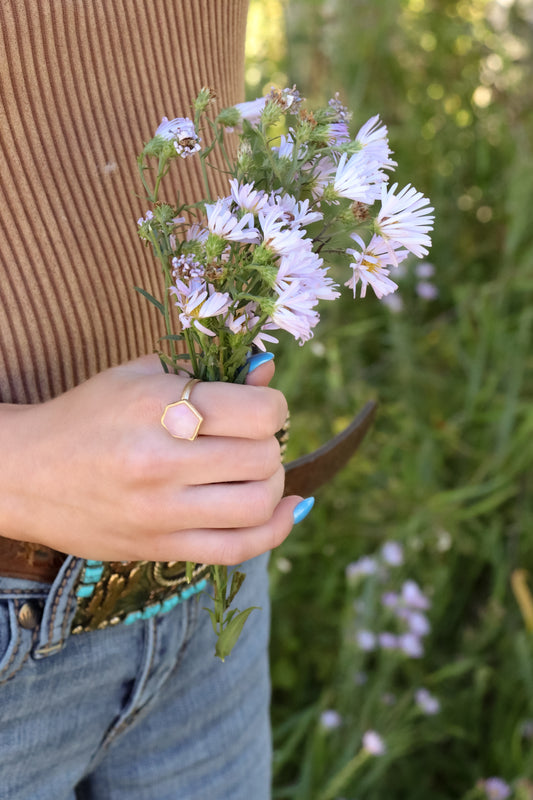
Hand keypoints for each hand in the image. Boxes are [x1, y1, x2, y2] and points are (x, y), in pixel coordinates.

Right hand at [0, 355, 302, 562]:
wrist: (22, 473)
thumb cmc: (84, 415)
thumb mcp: (139, 376)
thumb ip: (209, 372)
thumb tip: (268, 371)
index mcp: (159, 406)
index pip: (260, 412)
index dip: (274, 406)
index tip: (262, 408)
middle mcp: (163, 460)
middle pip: (263, 458)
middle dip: (270, 444)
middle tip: (251, 440)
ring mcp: (161, 512)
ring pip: (257, 505)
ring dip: (272, 484)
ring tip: (255, 472)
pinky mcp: (159, 548)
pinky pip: (236, 549)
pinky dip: (273, 531)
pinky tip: (284, 509)